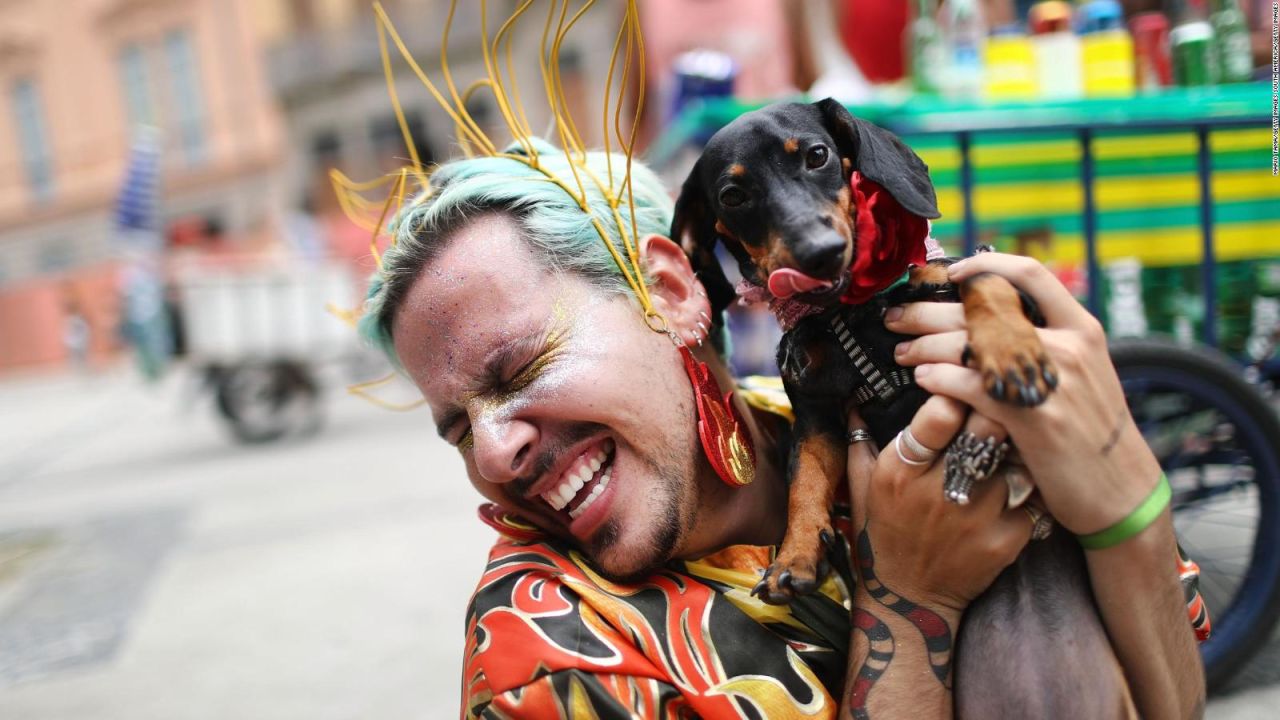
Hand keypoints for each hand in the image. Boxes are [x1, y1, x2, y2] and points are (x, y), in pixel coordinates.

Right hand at [846, 398, 1030, 612]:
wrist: (909, 598)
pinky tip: (1022, 482)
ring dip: (1019, 446)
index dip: (956, 393)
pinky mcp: (1006, 540)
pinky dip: (1031, 486)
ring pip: (1017, 458)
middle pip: (987, 428)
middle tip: (1000, 404)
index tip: (961, 390)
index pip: (939, 414)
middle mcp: (939, 491)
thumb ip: (861, 439)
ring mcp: (977, 517)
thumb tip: (856, 398)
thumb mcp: (860, 486)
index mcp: (901, 471)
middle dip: (996, 409)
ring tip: (1016, 442)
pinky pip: (1033, 496)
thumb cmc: (882, 534)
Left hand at [886, 253, 1163, 534]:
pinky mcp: (1030, 418)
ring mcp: (1049, 380)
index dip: (984, 266)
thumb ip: (1048, 346)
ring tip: (902, 352)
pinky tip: (922, 379)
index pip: (1030, 274)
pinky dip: (937, 378)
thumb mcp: (1084, 375)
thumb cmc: (1093, 432)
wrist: (1123, 490)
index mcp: (1082, 329)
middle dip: (929, 309)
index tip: (950, 272)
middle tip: (898, 315)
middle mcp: (1068, 346)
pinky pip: (968, 385)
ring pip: (968, 345)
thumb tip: (994, 323)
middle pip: (982, 309)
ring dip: (923, 345)